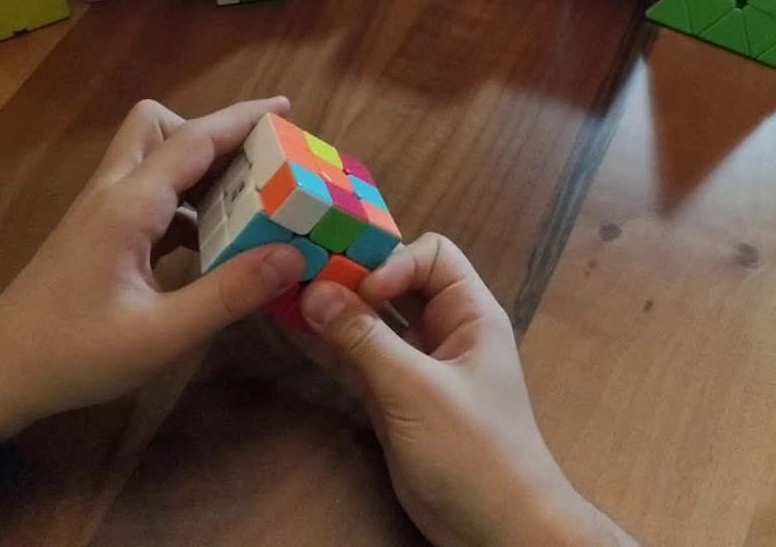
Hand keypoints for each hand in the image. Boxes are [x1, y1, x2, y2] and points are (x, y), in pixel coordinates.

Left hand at [0, 99, 305, 438]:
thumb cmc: (75, 353)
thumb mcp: (162, 333)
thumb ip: (229, 292)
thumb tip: (293, 254)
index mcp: (128, 206)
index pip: (193, 140)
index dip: (242, 120)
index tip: (288, 109)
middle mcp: (112, 194)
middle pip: (159, 126)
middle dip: (212, 134)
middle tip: (259, 165)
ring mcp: (101, 213)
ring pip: (151, 158)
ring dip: (199, 168)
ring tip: (249, 202)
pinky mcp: (98, 235)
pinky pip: (148, 194)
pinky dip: (184, 201)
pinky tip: (212, 241)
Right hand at [295, 234, 637, 546]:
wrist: (495, 527)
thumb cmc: (474, 449)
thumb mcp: (417, 390)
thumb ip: (364, 340)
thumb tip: (314, 290)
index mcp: (470, 314)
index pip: (432, 255)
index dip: (392, 260)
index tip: (359, 289)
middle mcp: (443, 331)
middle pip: (394, 282)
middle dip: (351, 275)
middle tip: (299, 270)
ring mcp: (415, 366)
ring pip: (369, 322)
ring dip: (331, 309)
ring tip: (280, 290)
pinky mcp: (391, 399)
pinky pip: (356, 359)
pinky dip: (327, 345)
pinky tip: (289, 329)